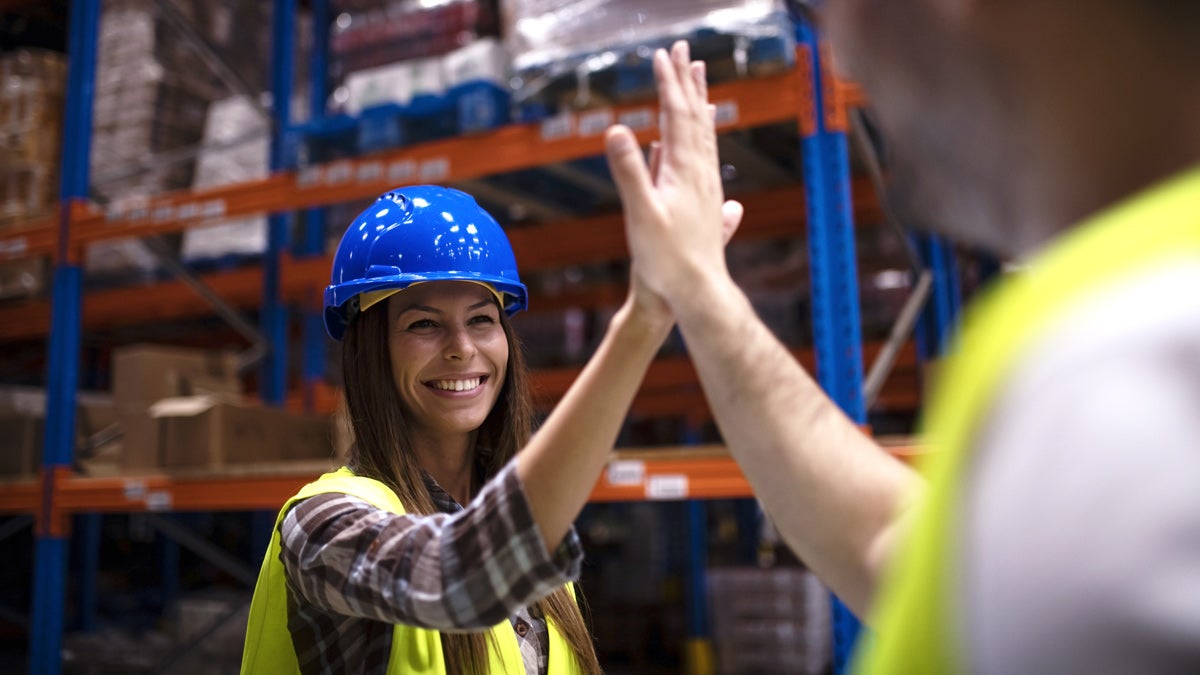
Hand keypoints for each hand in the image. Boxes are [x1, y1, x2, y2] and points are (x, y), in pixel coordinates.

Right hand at [606, 41, 742, 314]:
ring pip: (705, 136)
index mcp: (684, 171)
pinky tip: (699, 141)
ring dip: (700, 105)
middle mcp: (701, 173)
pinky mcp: (707, 203)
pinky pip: (706, 159)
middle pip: (696, 117)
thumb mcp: (641, 214)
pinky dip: (703, 138)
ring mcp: (707, 187)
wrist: (698, 293)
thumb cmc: (666, 260)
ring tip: (700, 84)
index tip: (663, 55)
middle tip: (684, 52)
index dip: (669, 83)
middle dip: (687, 82)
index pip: (677, 116)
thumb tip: (618, 129)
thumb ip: (629, 171)